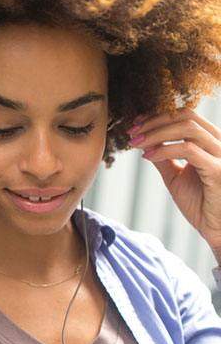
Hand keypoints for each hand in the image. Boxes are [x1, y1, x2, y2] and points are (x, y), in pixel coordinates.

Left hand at [128, 107, 220, 254]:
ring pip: (188, 129)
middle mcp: (220, 143)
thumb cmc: (200, 203)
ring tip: (136, 143)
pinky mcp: (218, 170)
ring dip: (156, 133)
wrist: (216, 228)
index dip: (158, 116)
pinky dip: (164, 151)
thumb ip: (164, 158)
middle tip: (131, 132)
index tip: (136, 124)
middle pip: (186, 116)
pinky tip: (147, 157)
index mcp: (212, 141)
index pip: (186, 115)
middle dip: (154, 122)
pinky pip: (189, 151)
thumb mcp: (176, 176)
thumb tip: (145, 142)